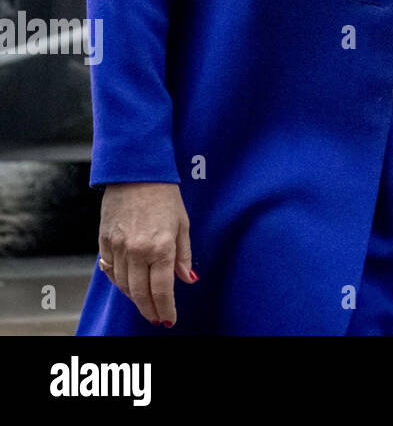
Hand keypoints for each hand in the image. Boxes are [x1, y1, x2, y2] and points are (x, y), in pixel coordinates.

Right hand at [98, 182, 197, 326]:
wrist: (136, 173)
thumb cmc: (164, 195)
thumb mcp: (183, 223)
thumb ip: (184, 255)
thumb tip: (188, 279)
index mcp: (160, 247)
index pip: (161, 289)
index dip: (165, 308)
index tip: (169, 319)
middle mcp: (137, 251)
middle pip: (139, 293)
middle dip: (149, 310)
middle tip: (157, 318)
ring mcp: (118, 247)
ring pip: (123, 285)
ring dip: (134, 298)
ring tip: (145, 304)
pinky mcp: (104, 242)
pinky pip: (110, 271)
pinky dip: (119, 281)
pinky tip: (128, 284)